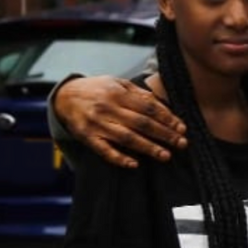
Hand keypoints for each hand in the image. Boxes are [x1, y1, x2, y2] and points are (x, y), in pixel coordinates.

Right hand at [53, 76, 186, 167]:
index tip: (182, 128)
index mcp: (118, 94)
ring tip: (166, 155)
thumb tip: (162, 104)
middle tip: (182, 143)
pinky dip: (119, 158)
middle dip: (164, 134)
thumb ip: (139, 94)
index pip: (148, 107)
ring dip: (148, 148)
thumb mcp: (117, 83)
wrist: (64, 96)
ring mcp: (97, 124)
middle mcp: (108, 109)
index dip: (167, 118)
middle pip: (141, 123)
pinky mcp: (87, 137)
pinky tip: (134, 164)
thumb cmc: (97, 89)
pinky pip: (104, 150)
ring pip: (126, 138)